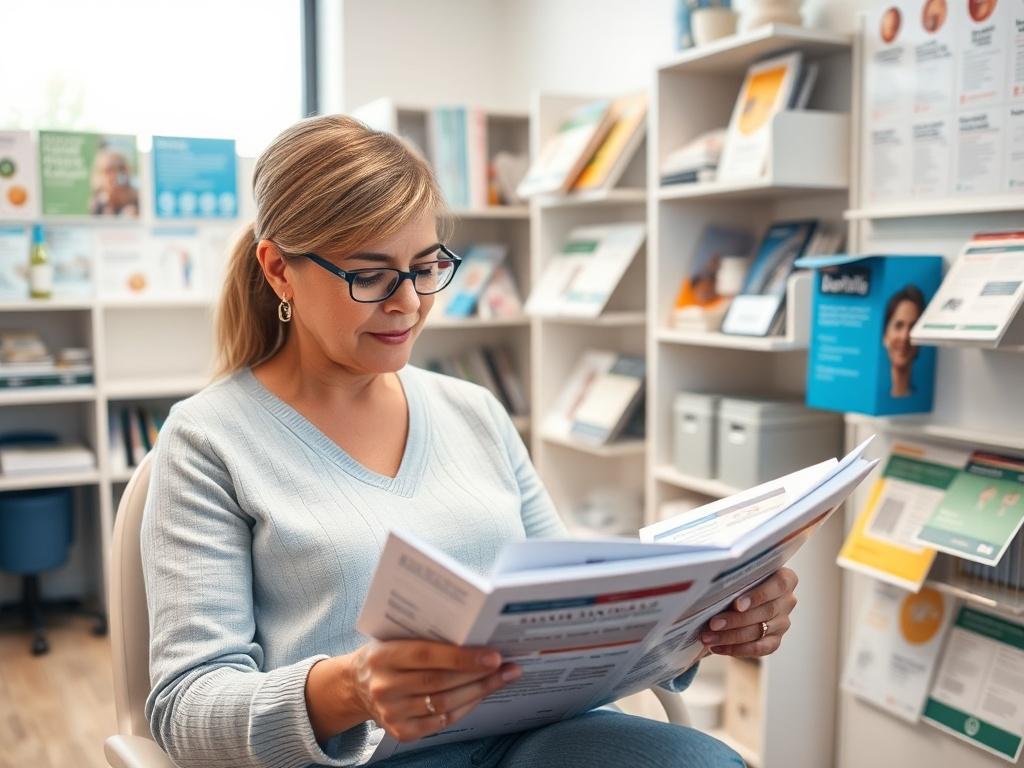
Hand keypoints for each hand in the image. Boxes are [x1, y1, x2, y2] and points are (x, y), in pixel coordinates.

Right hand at [348, 640, 520, 741]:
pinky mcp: (401, 731)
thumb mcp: (396, 637)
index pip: (427, 656)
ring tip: (503, 677)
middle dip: (479, 674)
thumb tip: (475, 634)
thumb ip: (426, 636)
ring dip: (479, 690)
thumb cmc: (386, 655)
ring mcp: (392, 712)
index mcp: (382, 656)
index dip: (463, 657)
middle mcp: (384, 686)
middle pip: (441, 682)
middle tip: (507, 666)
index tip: (494, 655)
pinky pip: (442, 721)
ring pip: (445, 703)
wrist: (357, 686)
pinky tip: (481, 693)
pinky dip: (466, 707)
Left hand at [699, 568, 797, 657]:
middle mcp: (787, 600)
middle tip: (713, 624)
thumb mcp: (738, 575)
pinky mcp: (775, 640)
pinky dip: (736, 649)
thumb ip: (733, 579)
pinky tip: (717, 647)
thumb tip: (710, 587)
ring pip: (759, 631)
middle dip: (736, 619)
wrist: (736, 597)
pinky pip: (758, 649)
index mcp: (785, 578)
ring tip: (708, 637)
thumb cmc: (737, 580)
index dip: (758, 595)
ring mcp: (782, 622)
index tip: (737, 605)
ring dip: (731, 636)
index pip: (779, 584)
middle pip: (765, 611)